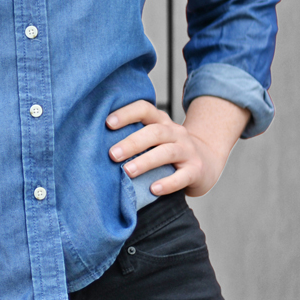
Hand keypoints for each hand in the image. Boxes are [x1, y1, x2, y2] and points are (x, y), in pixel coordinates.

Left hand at [106, 96, 249, 197]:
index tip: (107, 123)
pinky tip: (153, 189)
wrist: (206, 163)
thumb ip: (133, 138)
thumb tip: (94, 144)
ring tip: (127, 172)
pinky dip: (168, 183)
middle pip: (155, 132)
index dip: (127, 113)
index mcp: (161, 122)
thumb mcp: (153, 139)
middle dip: (132, 142)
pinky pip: (183, 176)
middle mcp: (175, 132)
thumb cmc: (167, 151)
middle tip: (112, 154)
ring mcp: (187, 151)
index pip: (144, 109)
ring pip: (167, 152)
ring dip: (146, 161)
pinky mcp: (196, 170)